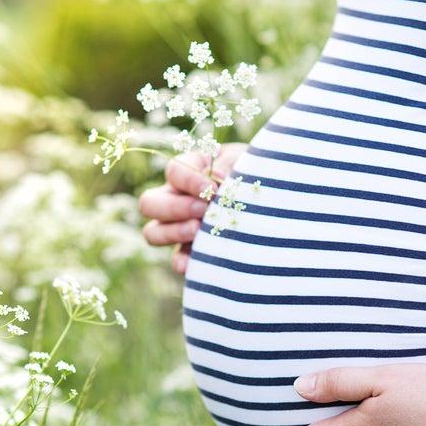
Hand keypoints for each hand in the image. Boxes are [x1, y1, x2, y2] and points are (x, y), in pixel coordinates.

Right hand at [138, 143, 246, 272]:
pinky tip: (192, 264)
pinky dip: (182, 262)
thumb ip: (230, 163)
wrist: (276, 202)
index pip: (173, 172)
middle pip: (149, 203)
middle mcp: (177, 198)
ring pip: (153, 232)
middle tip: (204, 210)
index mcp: (190, 171)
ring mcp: (181, 227)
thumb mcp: (246, 161)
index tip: (213, 188)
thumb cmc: (257, 174)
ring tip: (199, 230)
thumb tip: (215, 176)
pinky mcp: (193, 251)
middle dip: (175, 207)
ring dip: (173, 232)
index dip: (189, 180)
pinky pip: (177, 259)